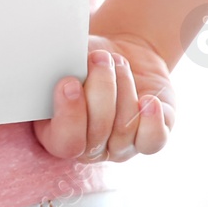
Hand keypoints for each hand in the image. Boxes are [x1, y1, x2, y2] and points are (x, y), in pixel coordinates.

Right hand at [34, 33, 175, 163]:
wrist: (112, 60)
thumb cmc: (79, 60)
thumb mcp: (62, 63)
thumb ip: (55, 70)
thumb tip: (54, 63)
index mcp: (57, 134)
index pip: (64, 142)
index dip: (69, 115)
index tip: (69, 82)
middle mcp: (88, 148)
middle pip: (97, 133)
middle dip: (101, 90)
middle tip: (100, 58)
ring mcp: (120, 147)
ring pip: (124, 129)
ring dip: (122, 87)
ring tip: (117, 61)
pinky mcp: (149, 138)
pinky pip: (153, 140)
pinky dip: (151, 119)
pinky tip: (148, 100)